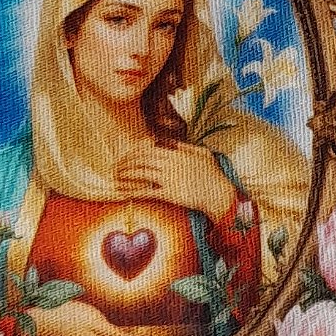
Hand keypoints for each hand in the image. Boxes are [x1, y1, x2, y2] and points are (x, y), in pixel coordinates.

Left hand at [115, 142, 237, 223]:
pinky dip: (133, 192)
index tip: (126, 155)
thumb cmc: (213, 175)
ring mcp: (169, 179)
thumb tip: (169, 142)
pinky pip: (147, 192)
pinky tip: (124, 192)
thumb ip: (185, 146)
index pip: (149, 149)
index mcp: (177, 154)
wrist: (219, 194)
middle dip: (126, 162)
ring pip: (141, 173)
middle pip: (142, 160)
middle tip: (116, 166)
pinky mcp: (169, 194)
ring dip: (126, 174)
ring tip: (116, 176)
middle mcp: (171, 164)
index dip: (134, 152)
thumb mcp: (203, 154)